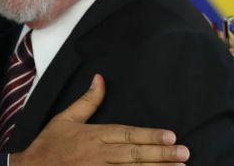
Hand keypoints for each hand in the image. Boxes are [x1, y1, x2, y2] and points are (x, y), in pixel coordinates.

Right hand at [9, 74, 189, 164]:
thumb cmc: (49, 145)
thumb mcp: (65, 119)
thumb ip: (87, 101)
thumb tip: (100, 78)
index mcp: (92, 136)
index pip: (126, 134)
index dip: (149, 135)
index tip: (171, 135)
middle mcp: (97, 155)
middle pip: (134, 155)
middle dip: (161, 154)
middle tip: (184, 154)